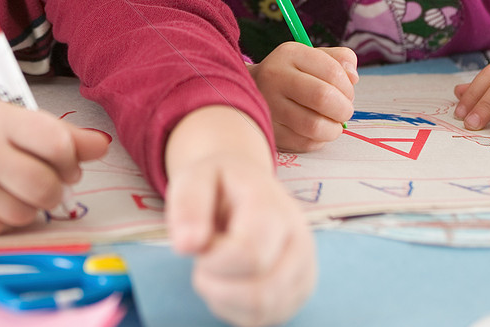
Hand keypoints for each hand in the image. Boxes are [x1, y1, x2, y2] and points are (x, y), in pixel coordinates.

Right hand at [0, 98, 109, 235]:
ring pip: (31, 211)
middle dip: (55, 187)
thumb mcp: (4, 118)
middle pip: (47, 185)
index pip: (56, 143)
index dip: (72, 158)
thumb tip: (101, 146)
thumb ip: (54, 133)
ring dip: (29, 203)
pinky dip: (6, 216)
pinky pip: (8, 227)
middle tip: (41, 180)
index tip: (67, 162)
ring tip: (6, 185)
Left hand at [165, 106, 315, 326]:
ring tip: (215, 267)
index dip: (213, 261)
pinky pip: (263, 320)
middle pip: (260, 293)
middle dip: (215, 285)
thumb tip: (186, 246)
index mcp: (275, 208)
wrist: (245, 183)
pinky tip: (227, 281)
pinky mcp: (297, 293)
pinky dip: (234, 308)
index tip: (200, 244)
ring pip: (262, 311)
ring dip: (223, 298)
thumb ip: (188, 205)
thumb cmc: (217, 182)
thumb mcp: (194, 177)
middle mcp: (300, 242)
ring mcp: (303, 271)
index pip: (250, 255)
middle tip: (203, 259)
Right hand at [250, 42, 357, 151]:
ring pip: (314, 125)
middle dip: (343, 109)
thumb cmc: (293, 74)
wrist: (253, 89)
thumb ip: (339, 60)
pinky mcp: (269, 130)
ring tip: (332, 123)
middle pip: (323, 97)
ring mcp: (268, 105)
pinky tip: (316, 131)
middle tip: (343, 111)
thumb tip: (353, 77)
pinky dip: (318, 140)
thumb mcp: (313, 57)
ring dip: (333, 128)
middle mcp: (274, 76)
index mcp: (289, 54)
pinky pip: (304, 143)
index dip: (348, 88)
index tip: (347, 94)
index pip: (333, 72)